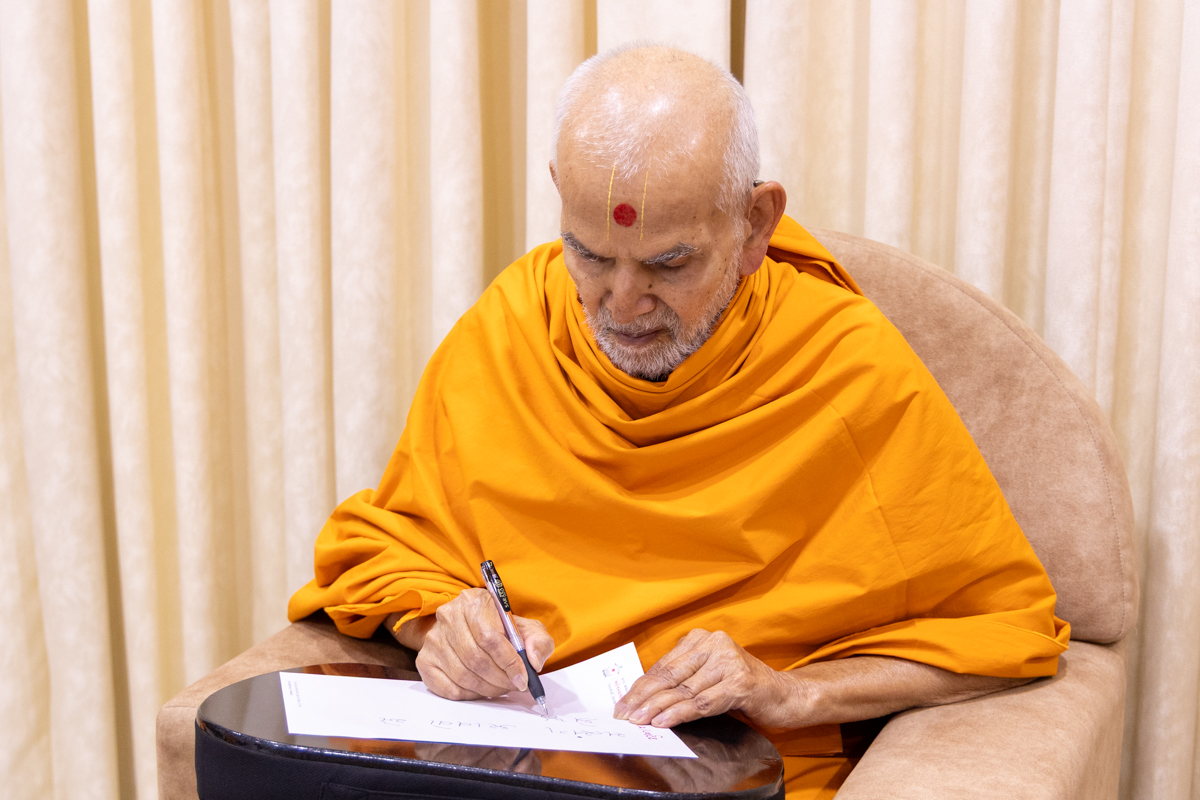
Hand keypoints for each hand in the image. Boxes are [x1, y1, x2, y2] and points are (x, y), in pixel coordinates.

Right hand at [411, 588, 555, 700]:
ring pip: (462, 675)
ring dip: (487, 688)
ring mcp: (433, 639)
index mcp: (474, 601)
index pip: (490, 637)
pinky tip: (481, 689)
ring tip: (500, 687)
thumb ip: (538, 641)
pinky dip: (469, 694)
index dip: (509, 662)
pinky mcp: (425, 660)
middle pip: (476, 659)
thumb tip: (533, 661)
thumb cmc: (500, 629)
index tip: (523, 679)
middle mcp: (449, 616)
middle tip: (514, 686)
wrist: (467, 627)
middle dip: (500, 679)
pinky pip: (447, 688)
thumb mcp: (526, 628)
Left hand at [613, 629, 800, 728]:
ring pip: (684, 690)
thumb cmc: (742, 687)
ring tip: (639, 721)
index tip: (622, 703)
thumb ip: (682, 679)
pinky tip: (664, 721)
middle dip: (643, 698)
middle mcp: (714, 644)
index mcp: (702, 639)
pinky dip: (680, 713)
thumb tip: (643, 698)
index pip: (663, 665)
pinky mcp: (740, 682)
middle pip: (670, 676)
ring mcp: (728, 661)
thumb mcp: (708, 675)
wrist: (784, 694)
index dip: (641, 686)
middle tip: (624, 715)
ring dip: (657, 708)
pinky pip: (702, 702)